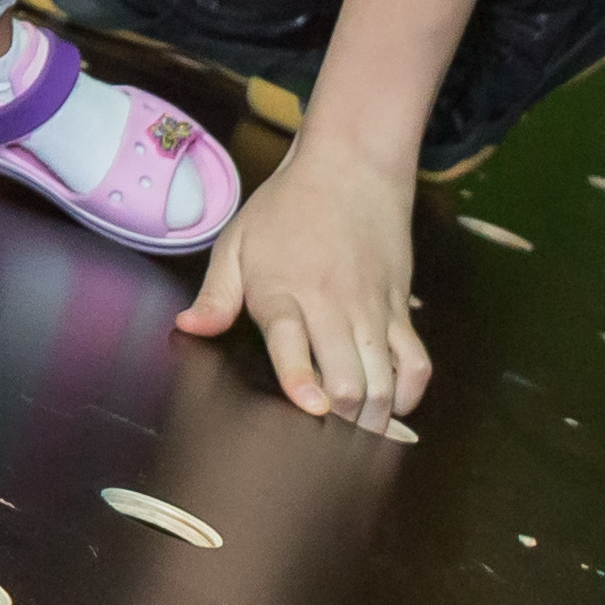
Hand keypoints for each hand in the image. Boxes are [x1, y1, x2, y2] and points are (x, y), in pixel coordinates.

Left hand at [179, 138, 428, 434]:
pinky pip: (417, 362)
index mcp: (284, 290)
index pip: (293, 342)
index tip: (310, 407)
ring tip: (358, 433)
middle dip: (341, 417)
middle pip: (348, 376)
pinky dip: (409, 392)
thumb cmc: (287, 208)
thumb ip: (215, 293)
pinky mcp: (399, 308)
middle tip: (327, 438)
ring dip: (374, 414)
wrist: (350, 167)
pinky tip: (393, 403)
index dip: (301, 379)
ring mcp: (371, 309)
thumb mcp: (237, 241)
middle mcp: (331, 304)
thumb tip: (187, 328)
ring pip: (385, 378)